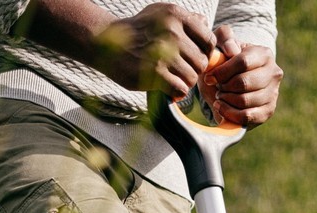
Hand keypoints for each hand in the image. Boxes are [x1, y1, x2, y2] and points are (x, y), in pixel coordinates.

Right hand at [95, 3, 215, 96]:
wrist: (108, 42)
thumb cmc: (140, 31)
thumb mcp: (161, 15)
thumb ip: (185, 20)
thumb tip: (205, 23)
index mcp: (176, 16)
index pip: (209, 40)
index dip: (205, 53)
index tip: (193, 57)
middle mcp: (171, 31)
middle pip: (201, 62)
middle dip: (193, 70)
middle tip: (179, 70)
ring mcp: (163, 52)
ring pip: (192, 78)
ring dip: (184, 83)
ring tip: (172, 78)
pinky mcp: (154, 72)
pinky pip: (180, 89)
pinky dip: (176, 93)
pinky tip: (168, 88)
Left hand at [199, 26, 282, 127]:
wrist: (233, 82)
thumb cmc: (226, 60)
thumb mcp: (222, 43)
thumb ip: (225, 38)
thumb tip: (232, 51)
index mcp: (264, 54)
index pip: (243, 62)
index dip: (223, 72)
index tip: (209, 77)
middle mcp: (274, 73)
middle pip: (244, 83)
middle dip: (224, 87)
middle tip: (217, 87)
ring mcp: (273, 94)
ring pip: (245, 101)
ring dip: (226, 100)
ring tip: (219, 96)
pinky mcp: (268, 111)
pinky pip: (247, 116)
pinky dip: (230, 114)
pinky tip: (221, 108)